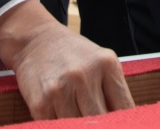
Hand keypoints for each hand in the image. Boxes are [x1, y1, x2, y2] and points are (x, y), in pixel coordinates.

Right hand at [0, 0, 131, 118]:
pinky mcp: (40, 103)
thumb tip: (123, 123)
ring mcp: (61, 90)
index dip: (125, 124)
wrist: (34, 40)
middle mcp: (84, 76)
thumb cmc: (73, 54)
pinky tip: (61, 115)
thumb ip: (113, 91)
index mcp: (106, 64)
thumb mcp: (100, 62)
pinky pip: (56, 127)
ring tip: (77, 115)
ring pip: (77, 127)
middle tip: (96, 123)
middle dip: (100, 126)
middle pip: (101, 122)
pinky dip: (61, 125)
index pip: (125, 108)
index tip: (121, 126)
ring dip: (78, 126)